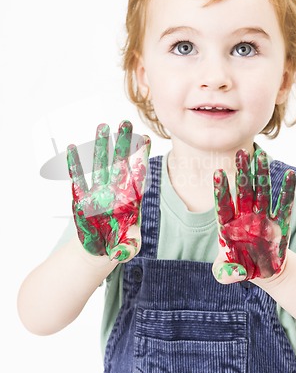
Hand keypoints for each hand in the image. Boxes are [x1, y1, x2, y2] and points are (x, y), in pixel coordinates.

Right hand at [67, 120, 150, 261]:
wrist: (101, 249)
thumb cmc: (118, 244)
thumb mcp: (127, 248)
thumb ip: (128, 247)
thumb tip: (125, 250)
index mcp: (130, 200)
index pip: (137, 174)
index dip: (141, 157)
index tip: (145, 138)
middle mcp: (114, 192)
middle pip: (119, 163)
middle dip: (122, 143)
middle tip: (125, 122)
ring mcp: (98, 193)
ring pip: (100, 165)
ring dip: (101, 146)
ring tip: (102, 126)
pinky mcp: (81, 199)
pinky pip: (77, 180)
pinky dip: (74, 165)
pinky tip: (72, 148)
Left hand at [212, 149, 295, 283]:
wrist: (261, 271)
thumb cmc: (240, 267)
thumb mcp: (228, 273)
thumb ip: (225, 272)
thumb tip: (232, 273)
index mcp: (228, 224)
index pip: (223, 204)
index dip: (221, 189)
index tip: (218, 172)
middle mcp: (244, 216)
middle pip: (243, 191)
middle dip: (242, 172)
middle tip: (241, 153)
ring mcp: (262, 217)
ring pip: (262, 191)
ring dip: (262, 174)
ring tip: (261, 155)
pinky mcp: (279, 223)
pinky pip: (283, 205)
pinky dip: (287, 191)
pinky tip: (290, 175)